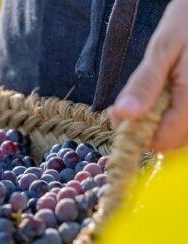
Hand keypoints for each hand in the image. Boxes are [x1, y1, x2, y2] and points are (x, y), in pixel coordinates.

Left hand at [109, 0, 187, 151]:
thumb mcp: (162, 49)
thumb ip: (145, 83)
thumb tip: (125, 114)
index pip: (162, 139)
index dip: (134, 134)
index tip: (116, 112)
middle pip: (168, 141)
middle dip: (141, 129)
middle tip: (122, 106)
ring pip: (175, 134)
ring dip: (151, 123)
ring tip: (140, 98)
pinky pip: (181, 122)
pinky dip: (163, 116)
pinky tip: (154, 97)